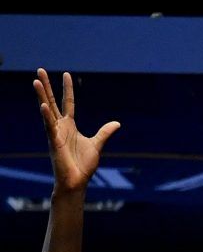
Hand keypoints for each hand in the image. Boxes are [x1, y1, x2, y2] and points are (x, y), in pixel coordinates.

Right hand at [33, 69, 119, 193]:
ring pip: (47, 110)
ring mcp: (55, 133)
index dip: (67, 88)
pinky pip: (49, 126)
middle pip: (52, 101)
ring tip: (35, 81)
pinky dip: (46, 116)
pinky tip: (42, 105)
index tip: (66, 74)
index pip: (67, 102)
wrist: (77, 181)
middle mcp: (60, 126)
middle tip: (40, 70)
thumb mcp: (97, 144)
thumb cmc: (83, 165)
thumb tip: (117, 123)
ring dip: (41, 96)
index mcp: (69, 125)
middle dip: (46, 86)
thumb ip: (104, 132)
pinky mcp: (54, 142)